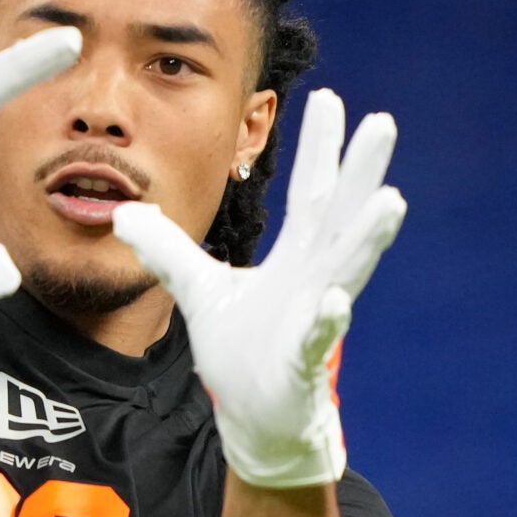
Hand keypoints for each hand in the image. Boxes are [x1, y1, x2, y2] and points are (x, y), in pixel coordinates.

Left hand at [112, 90, 404, 487]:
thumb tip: (126, 212)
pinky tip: (333, 302)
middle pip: (342, 216)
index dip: (319, 148)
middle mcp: (315, 278)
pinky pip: (318, 338)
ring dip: (367, 237)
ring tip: (390, 200)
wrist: (256, 417)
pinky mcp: (303, 362)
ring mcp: (314, 318)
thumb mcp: (198, 288)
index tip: (330, 98)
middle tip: (384, 124)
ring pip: (346, 270)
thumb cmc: (241, 351)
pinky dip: (325, 321)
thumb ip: (167, 249)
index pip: (311, 192)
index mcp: (297, 257)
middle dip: (362, 171)